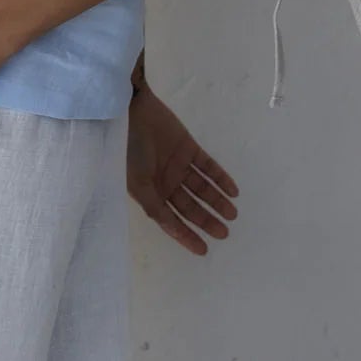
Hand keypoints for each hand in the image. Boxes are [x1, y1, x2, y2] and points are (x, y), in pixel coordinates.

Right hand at [126, 85, 240, 254]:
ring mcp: (178, 165)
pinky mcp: (189, 148)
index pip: (171, 220)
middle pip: (190, 206)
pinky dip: (221, 178)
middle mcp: (164, 182)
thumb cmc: (127, 149)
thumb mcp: (136, 183)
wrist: (129, 110)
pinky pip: (208, 167)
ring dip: (217, 201)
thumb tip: (170, 228)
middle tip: (225, 233)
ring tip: (233, 214)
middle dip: (207, 220)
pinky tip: (233, 190)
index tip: (204, 250)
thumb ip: (154, 206)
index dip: (186, 235)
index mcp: (149, 193)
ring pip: (202, 188)